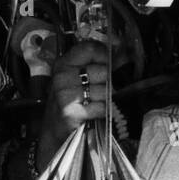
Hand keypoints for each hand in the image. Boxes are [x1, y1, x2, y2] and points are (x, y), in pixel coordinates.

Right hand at [38, 41, 109, 169]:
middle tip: (98, 92)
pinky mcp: (71, 112)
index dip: (105, 55)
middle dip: (107, 82)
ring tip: (94, 104)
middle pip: (103, 70)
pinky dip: (103, 112)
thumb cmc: (70, 103)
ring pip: (105, 90)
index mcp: (63, 63)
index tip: (109, 63)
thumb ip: (97, 64)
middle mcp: (62, 76)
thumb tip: (124, 52)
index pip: (90, 48)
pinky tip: (94, 114)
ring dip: (105, 99)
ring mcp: (65, 94)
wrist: (54, 131)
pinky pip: (102, 107)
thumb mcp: (77, 79)